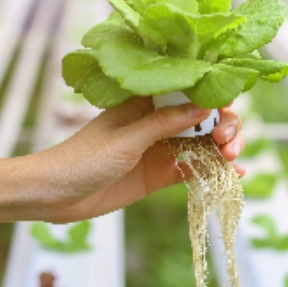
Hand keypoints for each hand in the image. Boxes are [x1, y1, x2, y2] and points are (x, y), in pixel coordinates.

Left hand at [28, 96, 245, 222]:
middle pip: (204, 117)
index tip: (226, 108)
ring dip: (223, 149)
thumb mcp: (126, 140)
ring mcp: (161, 149)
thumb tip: (203, 107)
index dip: (213, 96)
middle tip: (226, 142)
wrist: (54, 195)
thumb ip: (163, 124)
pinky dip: (214, 171)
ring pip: (203, 143)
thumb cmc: (82, 159)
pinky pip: (194, 169)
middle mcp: (158, 122)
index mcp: (146, 103)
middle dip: (224, 126)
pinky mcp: (160, 174)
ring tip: (232, 161)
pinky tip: (232, 175)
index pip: (189, 90)